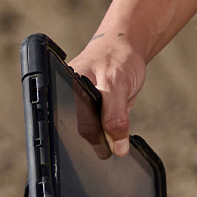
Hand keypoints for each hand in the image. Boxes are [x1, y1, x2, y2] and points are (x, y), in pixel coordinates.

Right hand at [67, 30, 146, 157]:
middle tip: (116, 147)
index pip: (79, 124)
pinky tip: (116, 133)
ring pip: (92, 132)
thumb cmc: (118, 57)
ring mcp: (81, 104)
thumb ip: (115, 115)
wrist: (127, 45)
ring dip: (106, 139)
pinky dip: (110, 133)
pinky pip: (100, 128)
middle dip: (100, 141)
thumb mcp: (118, 83)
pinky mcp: (92, 108)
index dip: (96, 140)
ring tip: (117, 137)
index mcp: (68, 88)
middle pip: (82, 131)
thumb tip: (117, 147)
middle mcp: (70, 98)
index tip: (111, 151)